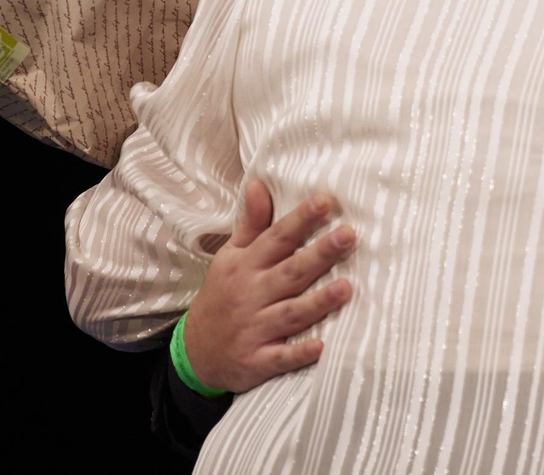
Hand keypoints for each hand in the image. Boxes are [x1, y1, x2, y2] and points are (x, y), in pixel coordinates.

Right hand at [182, 179, 356, 393]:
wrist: (194, 352)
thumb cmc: (223, 295)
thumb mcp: (230, 257)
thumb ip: (251, 223)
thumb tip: (259, 183)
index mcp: (246, 266)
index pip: (277, 237)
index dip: (301, 219)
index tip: (325, 200)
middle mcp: (250, 294)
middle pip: (290, 271)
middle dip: (319, 254)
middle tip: (348, 235)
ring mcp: (254, 329)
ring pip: (290, 313)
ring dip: (318, 302)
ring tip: (347, 287)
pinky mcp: (257, 361)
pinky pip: (280, 358)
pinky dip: (299, 353)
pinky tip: (322, 347)